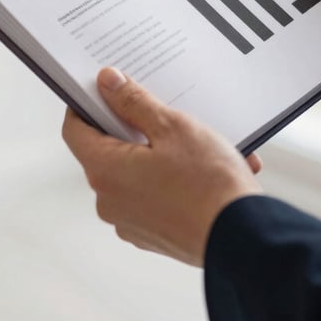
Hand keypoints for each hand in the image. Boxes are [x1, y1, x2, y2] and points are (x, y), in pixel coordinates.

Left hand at [62, 67, 262, 265]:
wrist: (245, 238)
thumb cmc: (209, 183)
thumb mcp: (172, 127)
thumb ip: (134, 102)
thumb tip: (107, 82)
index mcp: (105, 172)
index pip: (75, 130)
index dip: (85, 104)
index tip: (103, 87)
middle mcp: (109, 201)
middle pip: (108, 150)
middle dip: (133, 126)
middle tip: (161, 108)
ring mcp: (131, 221)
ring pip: (136, 171)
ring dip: (160, 151)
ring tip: (200, 139)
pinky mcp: (154, 234)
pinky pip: (155, 194)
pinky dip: (175, 178)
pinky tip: (209, 166)